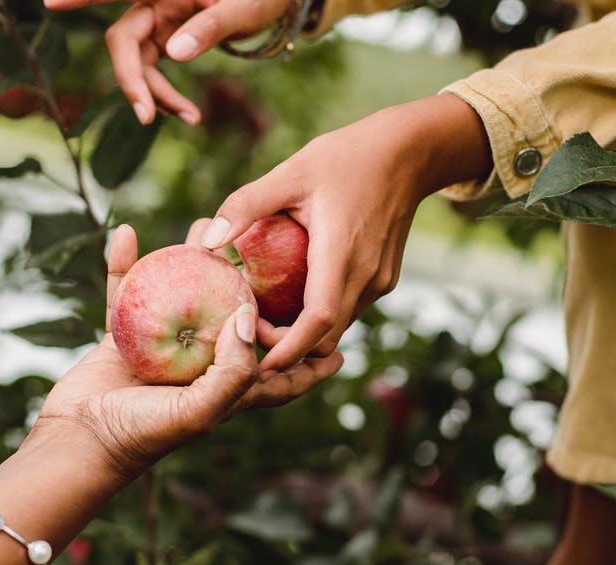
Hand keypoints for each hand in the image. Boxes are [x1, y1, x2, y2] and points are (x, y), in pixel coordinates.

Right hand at [35, 224, 342, 478]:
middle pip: (236, 322)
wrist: (77, 442)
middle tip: (273, 252)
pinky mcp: (123, 337)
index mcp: (226, 390)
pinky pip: (126, 292)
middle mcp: (199, 366)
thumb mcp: (200, 411)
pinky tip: (125, 234)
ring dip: (194, 262)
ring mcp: (161, 349)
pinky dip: (125, 265)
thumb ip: (234, 370)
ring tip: (204, 227)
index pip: (280, 377)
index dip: (311, 365)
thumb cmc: (142, 434)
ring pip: (184, 295)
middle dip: (256, 290)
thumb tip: (251, 315)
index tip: (341, 349)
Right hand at [43, 0, 288, 124]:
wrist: (274, 2)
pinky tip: (190, 115)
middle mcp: (153, 0)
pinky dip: (167, 93)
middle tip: (146, 116)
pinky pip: (152, 69)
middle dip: (131, 80)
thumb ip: (209, 26)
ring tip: (191, 118)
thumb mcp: (242, 10)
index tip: (50, 3)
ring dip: (156, 94)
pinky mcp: (164, 36)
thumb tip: (173, 54)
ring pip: (137, 61)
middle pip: (123, 40)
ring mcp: (156, 19)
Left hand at [199, 95, 493, 373]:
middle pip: (326, 337)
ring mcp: (380, 281)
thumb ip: (246, 205)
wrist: (408, 152)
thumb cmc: (346, 156)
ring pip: (339, 327)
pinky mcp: (385, 278)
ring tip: (267, 313)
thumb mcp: (291, 172)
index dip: (287, 349)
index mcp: (341, 252)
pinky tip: (296, 293)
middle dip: (288, 347)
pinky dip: (322, 314)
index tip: (255, 361)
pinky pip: (350, 309)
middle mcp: (366, 276)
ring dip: (305, 332)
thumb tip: (206, 241)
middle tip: (249, 328)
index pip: (317, 321)